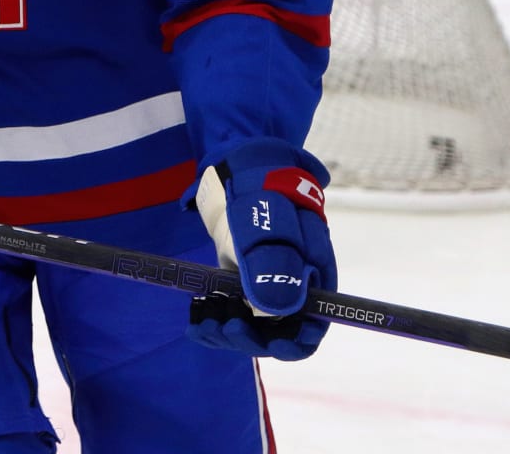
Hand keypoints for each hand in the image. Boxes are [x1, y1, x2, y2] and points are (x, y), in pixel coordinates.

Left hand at [189, 139, 334, 360]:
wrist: (239, 167)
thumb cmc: (261, 189)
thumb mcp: (267, 222)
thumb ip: (274, 265)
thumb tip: (277, 314)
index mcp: (313, 274)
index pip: (313, 326)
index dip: (294, 342)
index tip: (270, 343)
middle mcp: (292, 286)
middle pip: (278, 333)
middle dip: (250, 337)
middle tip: (223, 324)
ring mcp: (265, 285)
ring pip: (251, 328)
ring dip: (227, 332)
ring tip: (203, 320)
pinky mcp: (241, 284)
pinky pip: (231, 315)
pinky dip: (213, 323)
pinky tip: (195, 321)